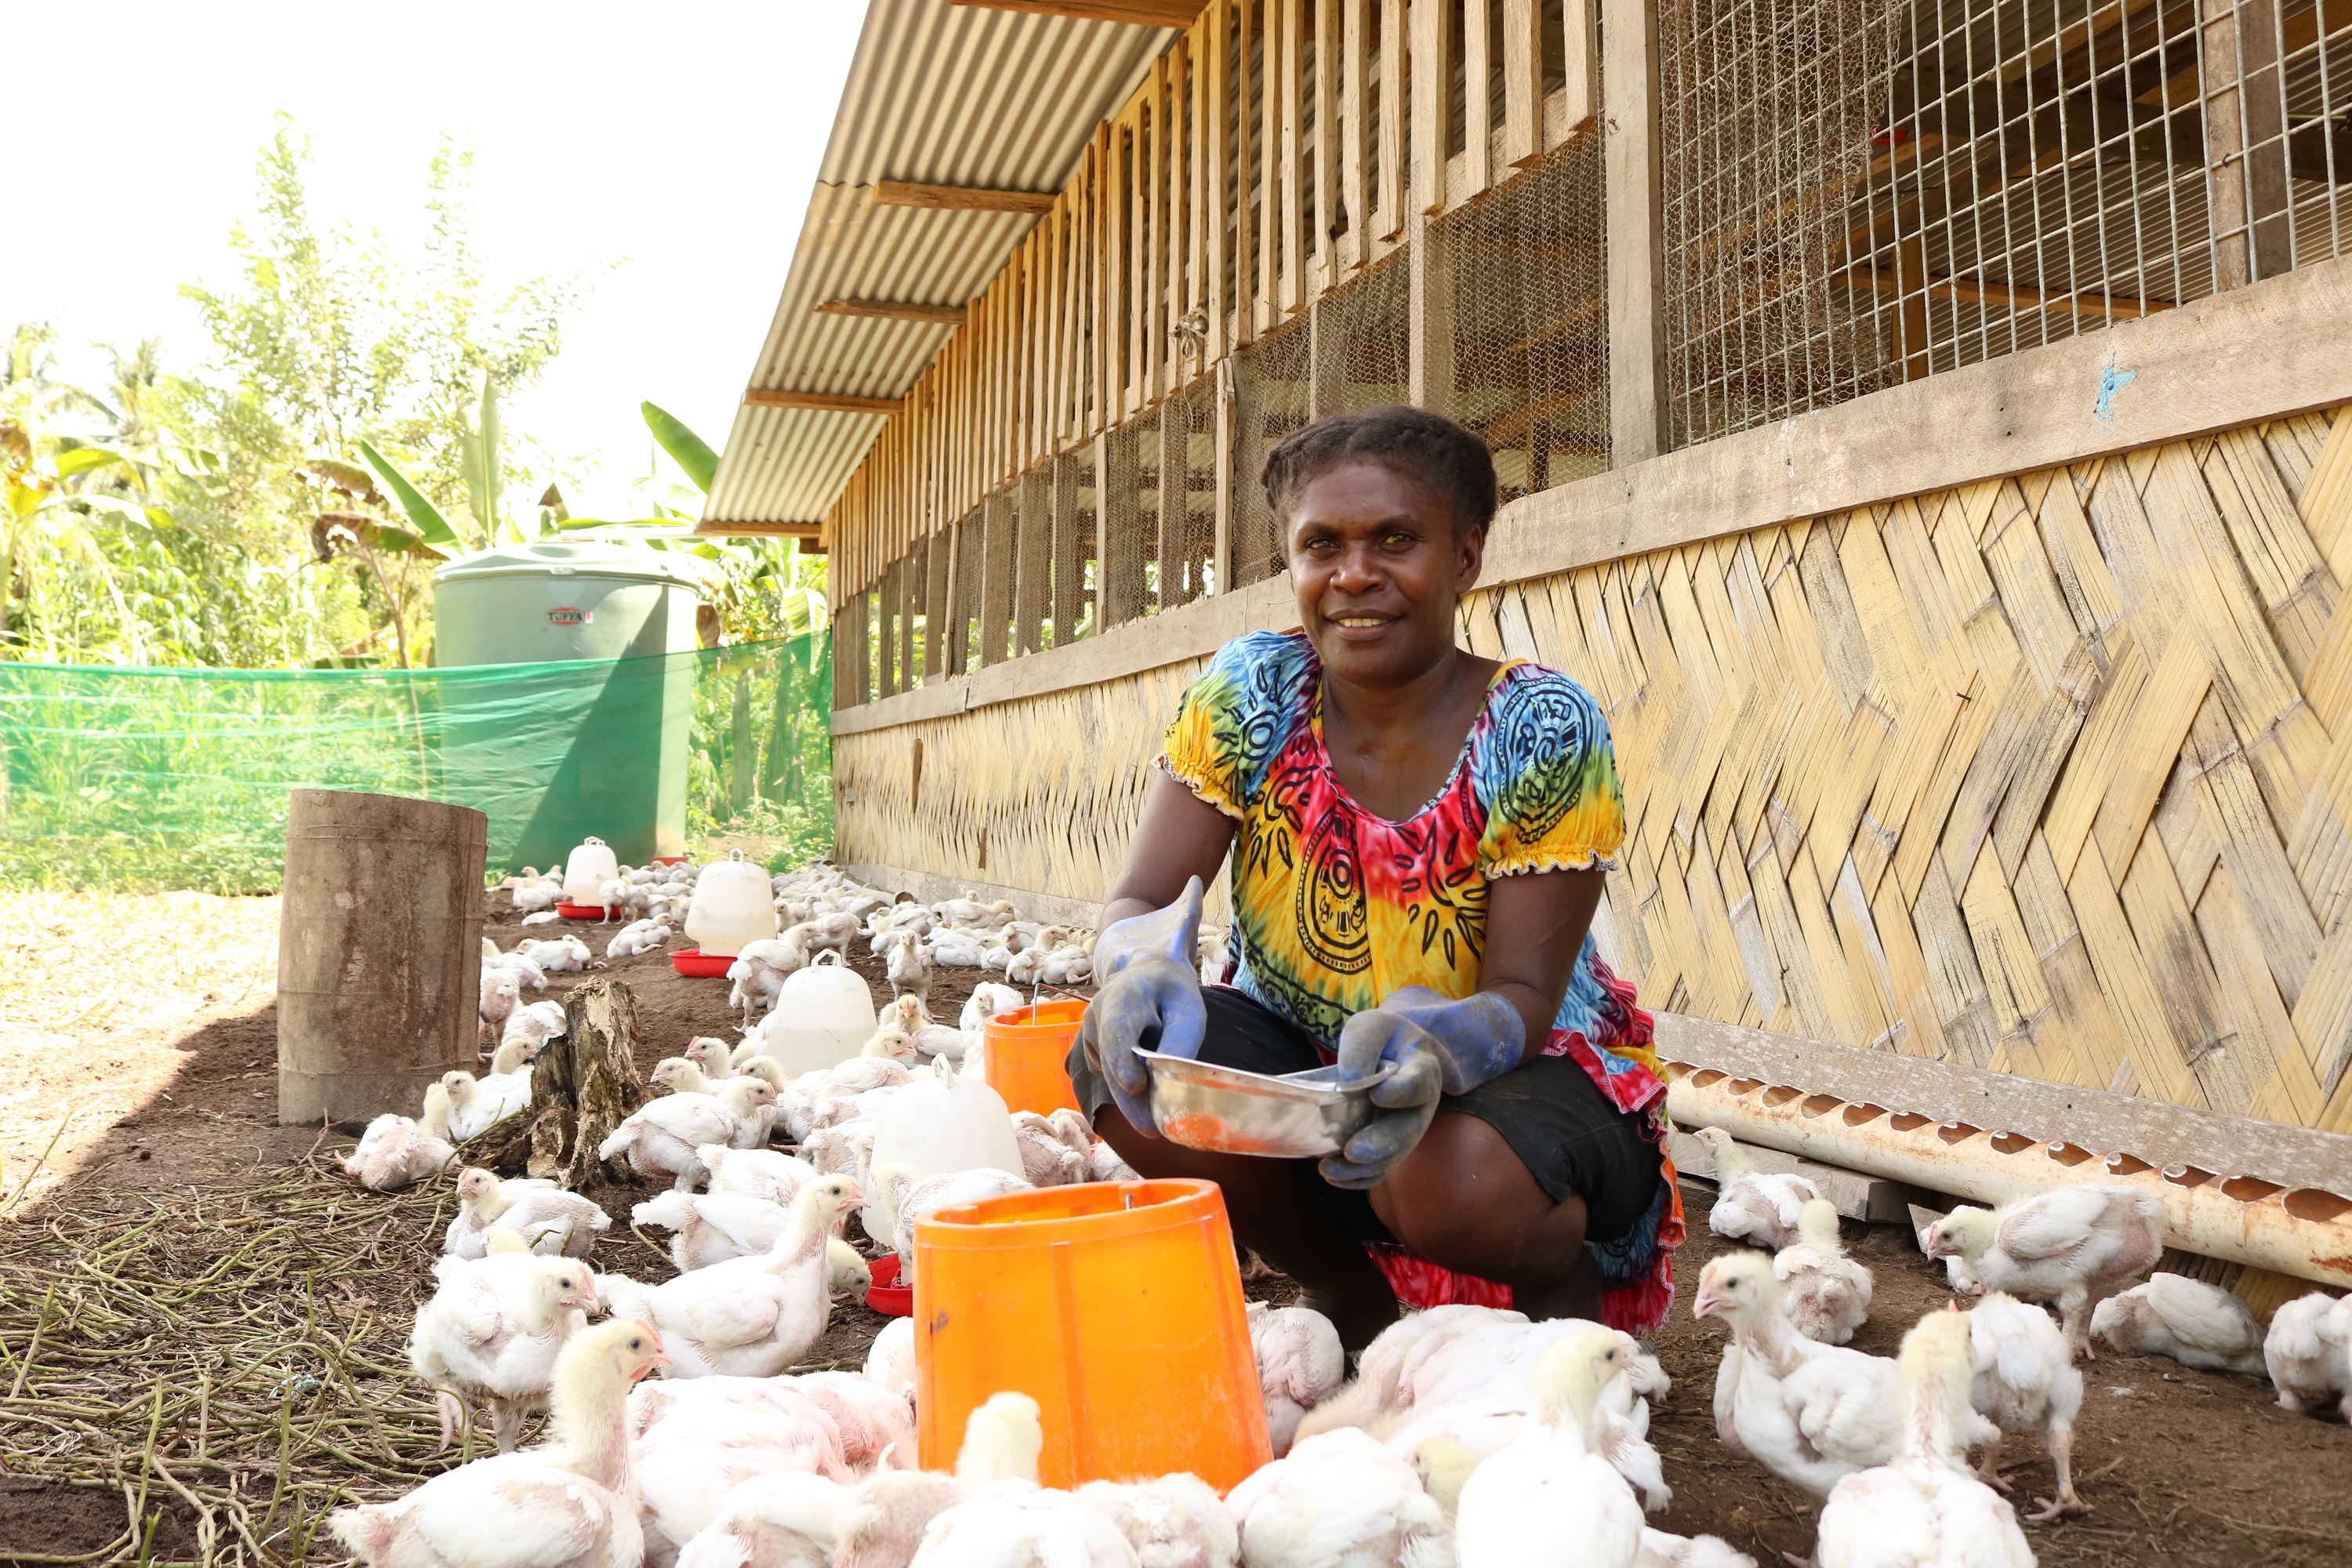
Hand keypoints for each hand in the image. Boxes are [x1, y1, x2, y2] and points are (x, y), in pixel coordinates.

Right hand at [1078, 878, 1206, 1135]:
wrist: (1150, 976)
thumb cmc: (1173, 996)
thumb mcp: (1188, 1012)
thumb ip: (1179, 1044)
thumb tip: (1168, 1084)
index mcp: (1125, 993)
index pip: (1119, 1028)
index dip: (1123, 1058)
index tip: (1135, 1084)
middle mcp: (1097, 1011)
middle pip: (1112, 1061)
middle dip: (1130, 1099)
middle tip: (1151, 1129)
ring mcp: (1088, 1030)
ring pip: (1109, 1073)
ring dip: (1132, 1095)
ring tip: (1157, 1102)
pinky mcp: (1090, 1048)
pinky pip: (1109, 1075)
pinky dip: (1128, 1086)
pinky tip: (1144, 1077)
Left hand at [1318, 988, 1525, 1188]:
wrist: (1398, 1054)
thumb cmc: (1383, 1039)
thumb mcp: (1371, 1027)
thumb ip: (1362, 1046)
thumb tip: (1350, 1080)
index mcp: (1422, 1069)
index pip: (1418, 1082)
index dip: (1400, 1091)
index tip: (1377, 1094)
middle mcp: (1421, 1106)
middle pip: (1407, 1130)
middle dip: (1381, 1144)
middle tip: (1354, 1151)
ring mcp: (1408, 1130)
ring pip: (1392, 1157)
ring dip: (1362, 1168)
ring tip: (1329, 1169)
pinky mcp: (1393, 1147)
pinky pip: (1380, 1169)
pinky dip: (1358, 1178)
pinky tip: (1333, 1176)